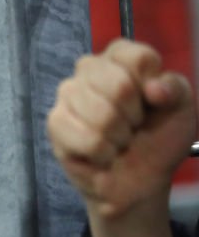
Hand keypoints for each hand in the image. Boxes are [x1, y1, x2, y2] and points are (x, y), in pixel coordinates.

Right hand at [48, 39, 194, 220]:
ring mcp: (67, 95)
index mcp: (120, 58)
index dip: (151, 84)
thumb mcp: (181, 108)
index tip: (154, 102)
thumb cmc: (158, 137)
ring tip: (118, 140)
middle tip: (133, 125)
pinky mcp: (55, 123)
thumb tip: (153, 88)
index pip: (136, 57)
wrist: (139, 179)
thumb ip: (175, 87)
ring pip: (101, 113)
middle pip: (118, 84)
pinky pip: (86, 137)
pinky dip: (102, 152)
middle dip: (134, 115)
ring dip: (118, 137)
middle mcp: (89, 70)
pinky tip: (101, 153)